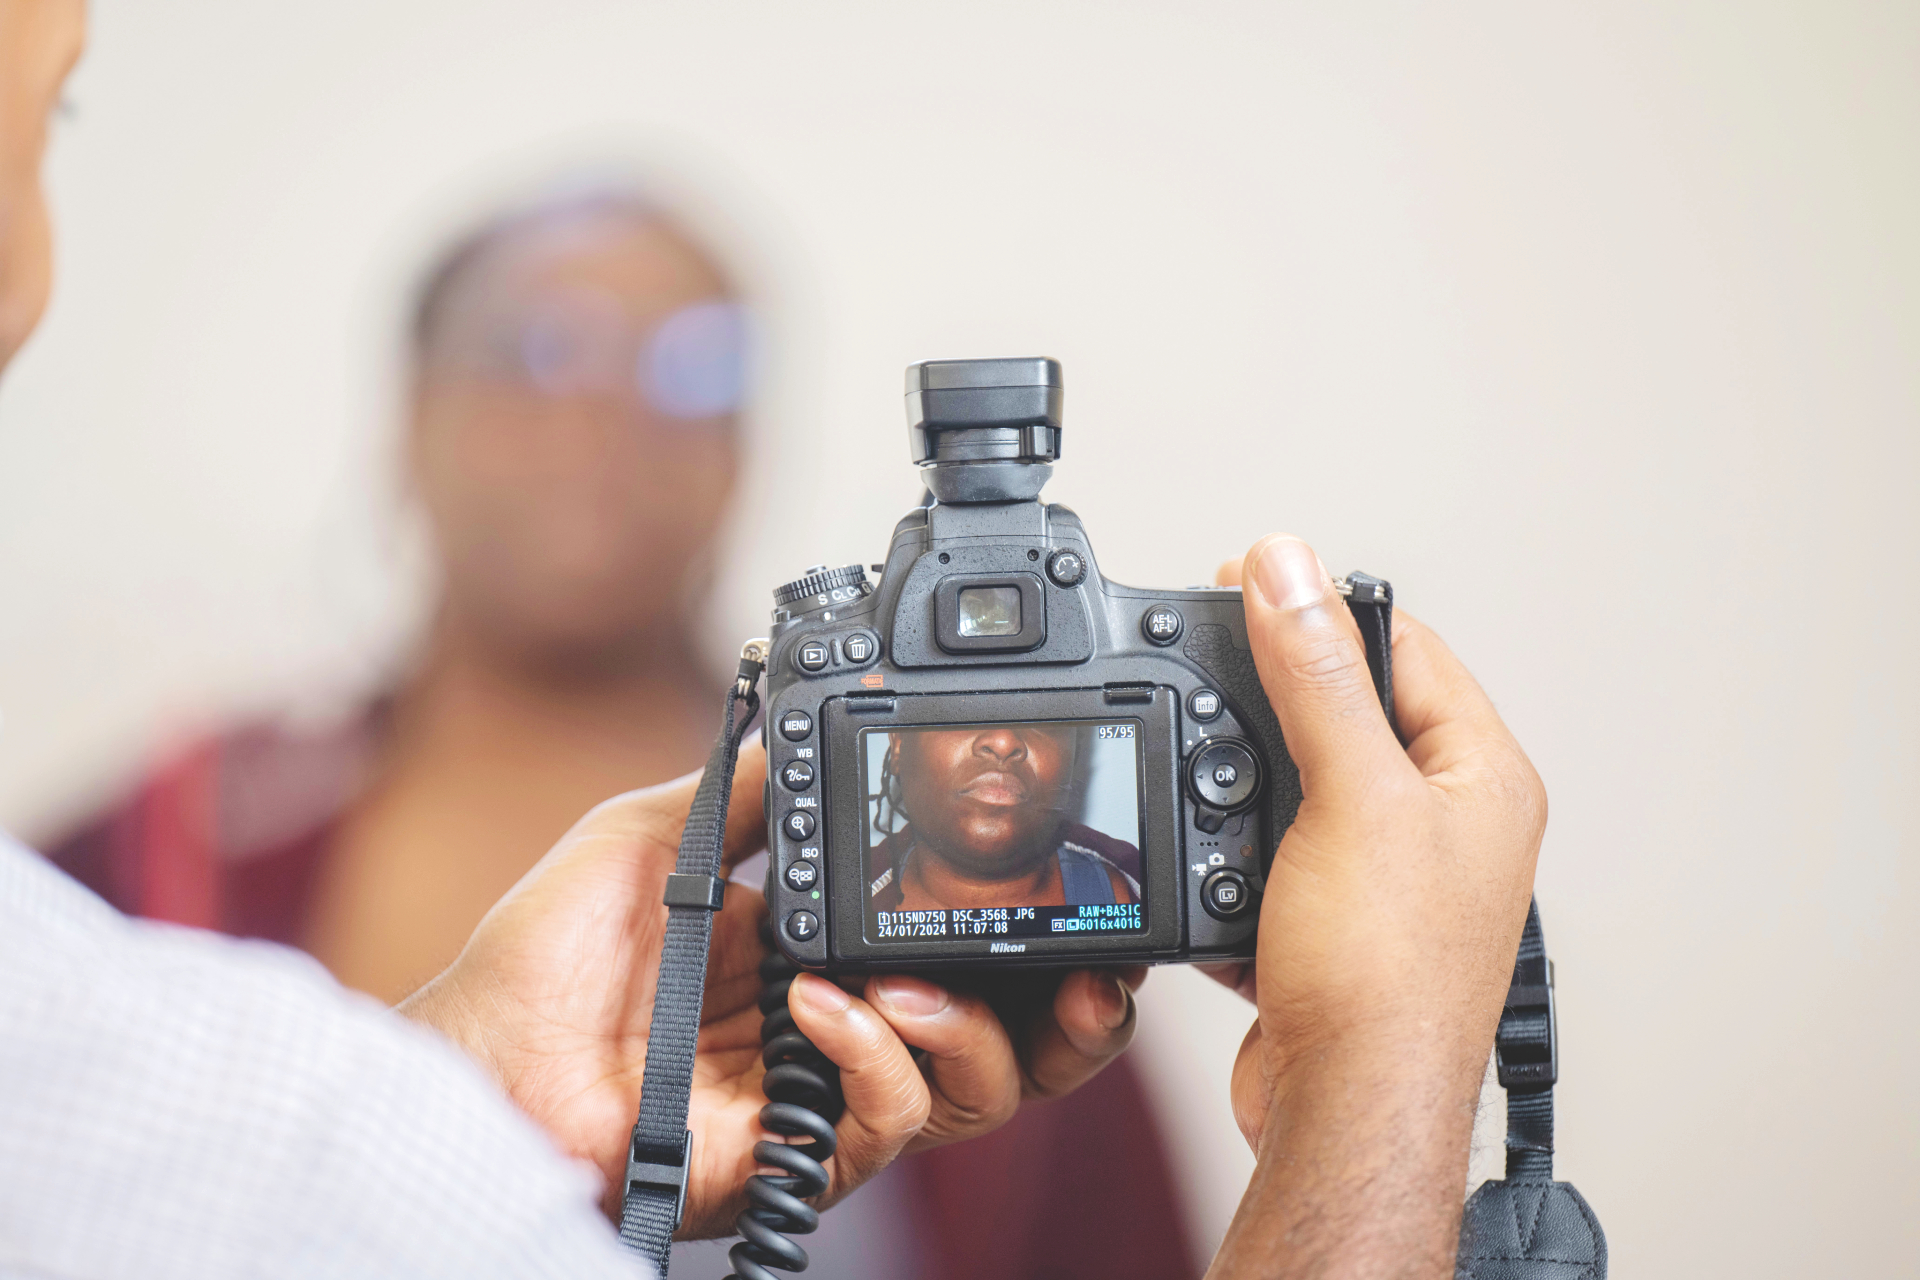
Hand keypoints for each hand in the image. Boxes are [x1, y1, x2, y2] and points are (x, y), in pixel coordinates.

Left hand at [400, 743, 1139, 1237]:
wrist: (487, 1057)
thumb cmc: (548, 956)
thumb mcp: (660, 832)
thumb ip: (751, 789)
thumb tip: (820, 717)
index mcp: (822, 950)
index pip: (957, 945)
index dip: (1027, 931)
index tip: (1070, 890)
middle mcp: (845, 1025)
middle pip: (1007, 1033)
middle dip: (1075, 1014)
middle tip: (1096, 974)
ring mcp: (830, 1095)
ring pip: (978, 1090)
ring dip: (975, 1030)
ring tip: (907, 983)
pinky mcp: (805, 1154)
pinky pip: (891, 1120)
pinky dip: (879, 1057)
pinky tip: (823, 1009)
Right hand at [1204, 535, 1544, 1276]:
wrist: (1345, 1112)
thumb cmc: (1386, 977)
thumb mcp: (1350, 794)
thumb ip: (1314, 674)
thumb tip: (1286, 567)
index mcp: (1479, 775)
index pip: (1404, 646)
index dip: (1323, 606)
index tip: (1249, 580)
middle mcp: (1443, 821)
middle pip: (1349, 709)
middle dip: (1275, 690)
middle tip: (1211, 658)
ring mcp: (1387, 875)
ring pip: (1303, 784)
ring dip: (1246, 776)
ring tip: (1203, 763)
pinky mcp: (1332, 923)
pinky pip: (1271, 854)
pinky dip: (1231, 850)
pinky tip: (1208, 853)